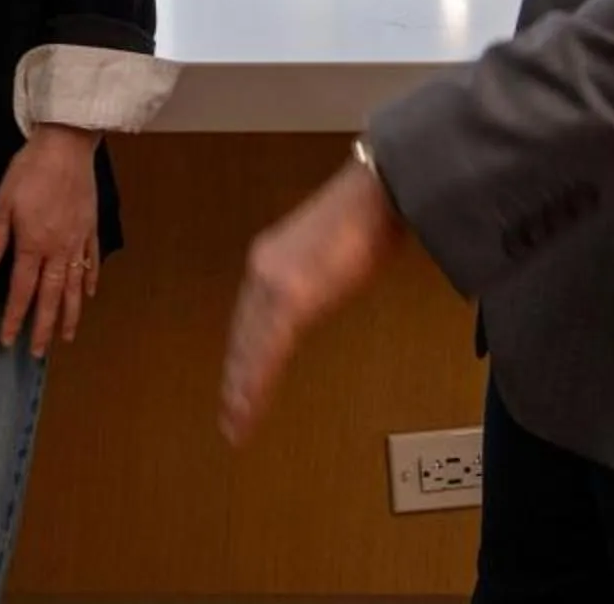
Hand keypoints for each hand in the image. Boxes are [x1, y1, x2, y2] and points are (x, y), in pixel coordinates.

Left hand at [0, 125, 100, 355]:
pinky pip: (92, 260)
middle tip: (39, 353)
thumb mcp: (2, 202)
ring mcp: (78, 240)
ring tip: (67, 336)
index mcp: (32, 244)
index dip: (14, 317)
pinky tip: (90, 295)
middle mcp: (57, 249)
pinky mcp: (90, 228)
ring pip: (75, 286)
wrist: (66, 146)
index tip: (7, 340)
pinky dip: (91, 280)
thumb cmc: (29, 170)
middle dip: (44, 327)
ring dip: (70, 313)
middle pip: (51, 296)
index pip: (21, 290)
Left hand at [219, 155, 401, 445]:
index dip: (243, 353)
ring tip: (237, 424)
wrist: (382, 189)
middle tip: (231, 418)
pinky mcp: (290, 296)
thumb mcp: (335, 253)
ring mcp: (272, 283)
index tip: (237, 383)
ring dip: (242, 389)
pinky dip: (255, 382)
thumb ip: (322, 277)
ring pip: (248, 348)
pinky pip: (266, 350)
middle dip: (236, 379)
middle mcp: (263, 270)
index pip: (249, 318)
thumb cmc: (370, 216)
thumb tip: (327, 293)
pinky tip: (248, 406)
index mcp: (273, 260)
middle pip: (242, 337)